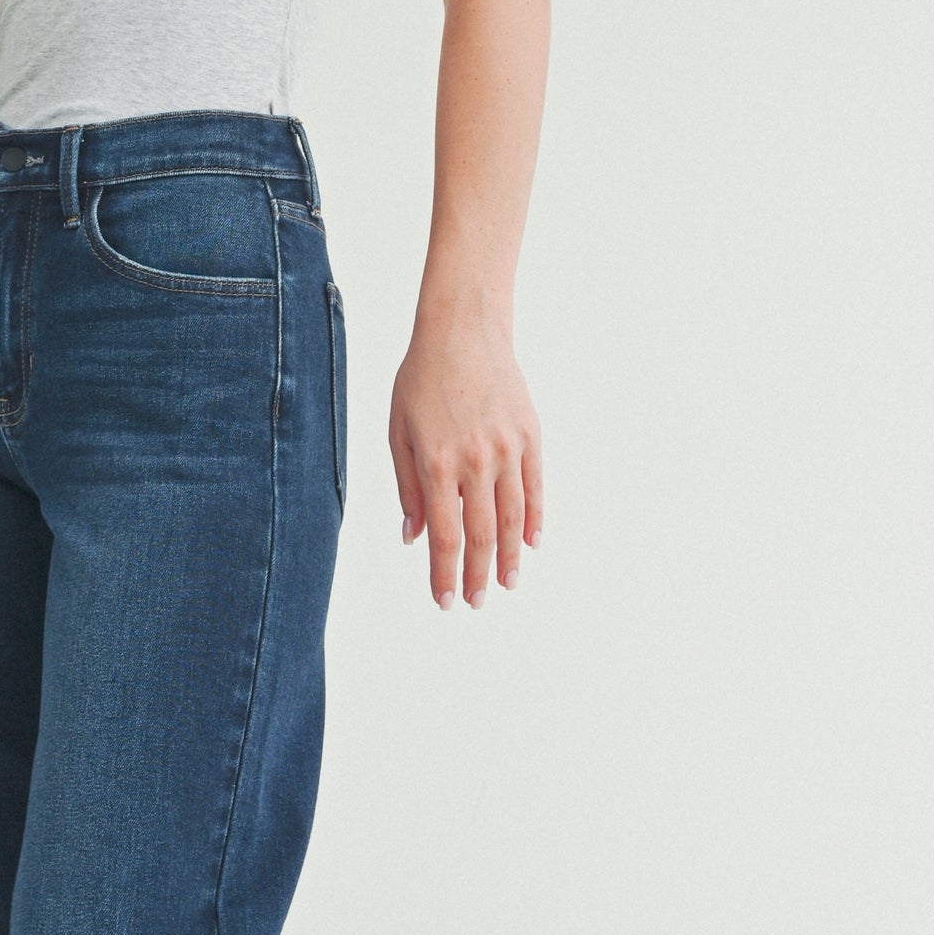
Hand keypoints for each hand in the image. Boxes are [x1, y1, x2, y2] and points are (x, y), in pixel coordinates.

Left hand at [388, 302, 543, 607]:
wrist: (464, 332)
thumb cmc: (422, 381)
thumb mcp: (399, 433)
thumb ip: (407, 487)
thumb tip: (413, 537)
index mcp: (437, 464)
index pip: (444, 536)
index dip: (445, 574)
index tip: (445, 601)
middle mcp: (475, 462)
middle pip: (481, 535)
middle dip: (477, 575)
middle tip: (477, 602)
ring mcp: (507, 449)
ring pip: (512, 517)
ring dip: (510, 557)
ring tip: (507, 584)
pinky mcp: (530, 436)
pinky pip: (534, 487)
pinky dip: (534, 519)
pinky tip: (531, 544)